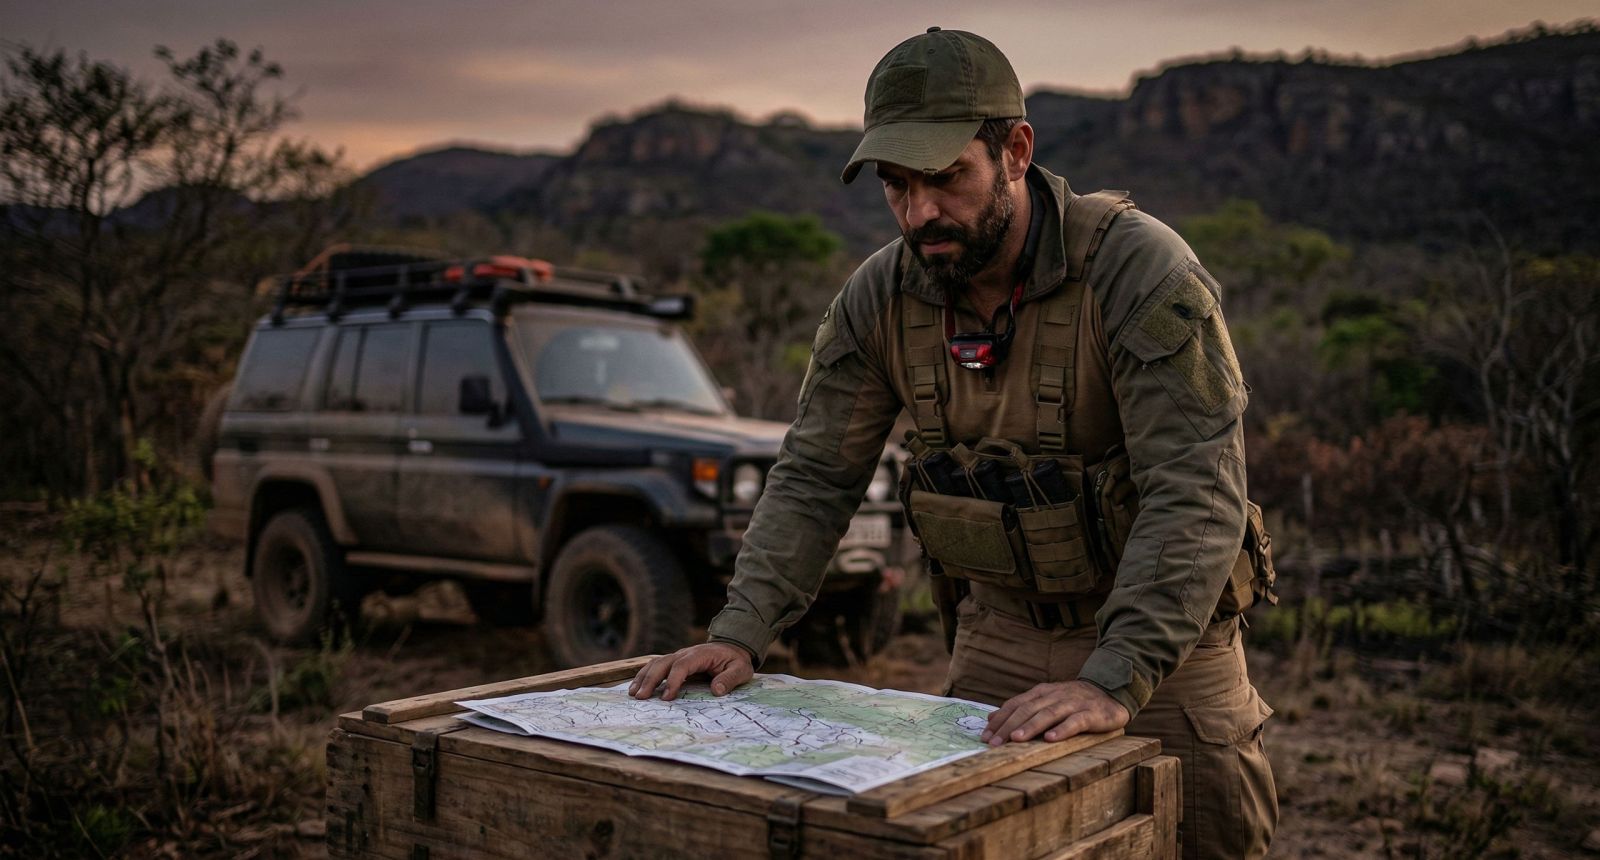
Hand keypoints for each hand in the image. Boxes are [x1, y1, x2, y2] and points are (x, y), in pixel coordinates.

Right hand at [628, 642, 753, 700]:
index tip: (667, 697)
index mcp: (700, 654)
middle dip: (651, 680)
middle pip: (663, 663)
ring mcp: (677, 656)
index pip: (682, 665)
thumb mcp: (740, 670)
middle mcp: (685, 653)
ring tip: (634, 694)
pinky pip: (655, 666)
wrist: (732, 648)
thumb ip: (729, 679)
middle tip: (641, 697)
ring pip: (655, 663)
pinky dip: (644, 675)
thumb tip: (716, 690)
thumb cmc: (735, 661)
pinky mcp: (674, 662)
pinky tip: (636, 687)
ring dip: (643, 677)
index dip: (673, 680)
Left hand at [981, 680, 1129, 745]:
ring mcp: (1073, 703)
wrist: (1110, 693)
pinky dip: (1062, 730)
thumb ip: (1021, 707)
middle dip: (1009, 726)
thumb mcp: (1045, 700)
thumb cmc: (1073, 701)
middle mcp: (1055, 696)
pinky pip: (1075, 721)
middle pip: (1028, 710)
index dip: (1000, 720)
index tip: (985, 736)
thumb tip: (992, 718)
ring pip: (1048, 714)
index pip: (1016, 705)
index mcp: (1042, 692)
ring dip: (1031, 726)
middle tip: (994, 742)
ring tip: (1016, 739)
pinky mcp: (1091, 714)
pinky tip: (1051, 739)